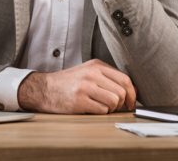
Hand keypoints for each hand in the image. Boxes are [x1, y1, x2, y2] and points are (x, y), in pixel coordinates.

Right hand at [17, 59, 136, 113]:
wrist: (44, 88)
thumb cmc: (67, 82)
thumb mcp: (87, 72)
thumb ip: (107, 77)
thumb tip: (131, 91)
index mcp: (96, 65)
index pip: (125, 79)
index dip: (132, 93)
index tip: (131, 102)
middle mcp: (92, 74)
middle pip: (121, 92)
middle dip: (121, 103)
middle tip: (114, 107)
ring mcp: (85, 87)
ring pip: (113, 102)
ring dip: (110, 109)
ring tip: (101, 107)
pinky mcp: (80, 101)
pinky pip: (102, 110)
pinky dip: (100, 113)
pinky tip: (91, 108)